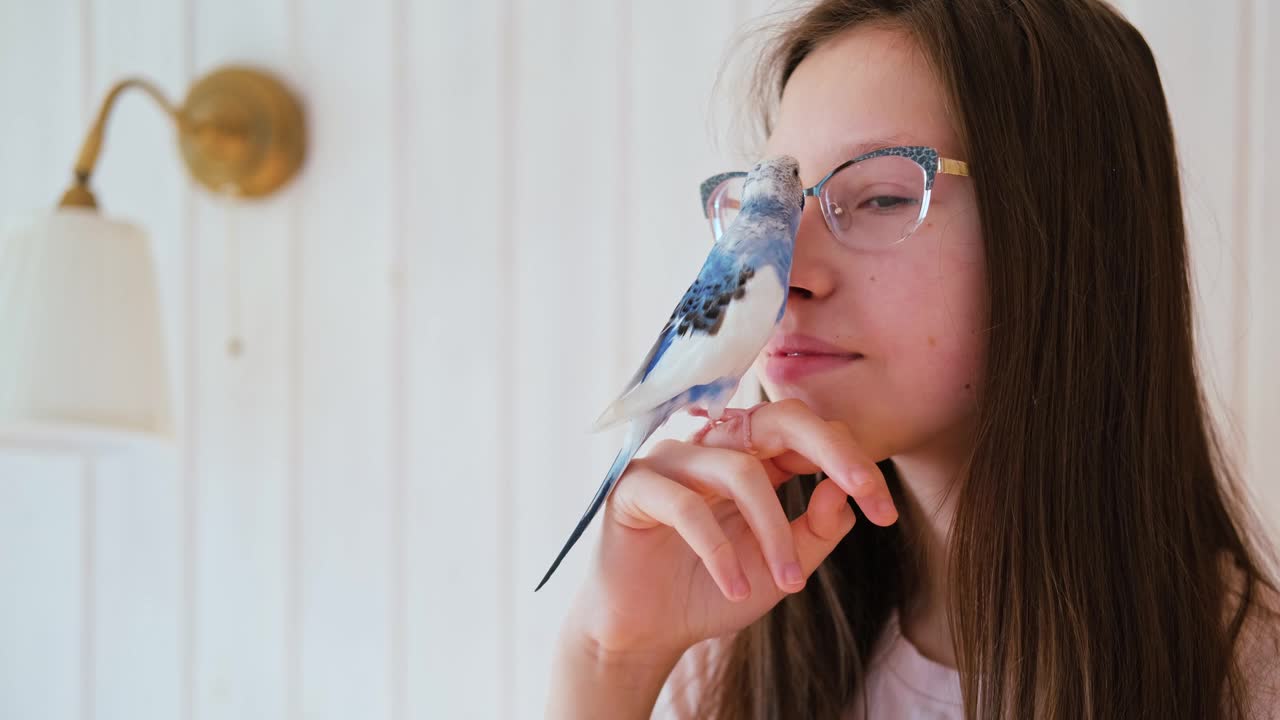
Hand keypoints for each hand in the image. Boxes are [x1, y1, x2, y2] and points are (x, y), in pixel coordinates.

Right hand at [562, 398, 898, 660]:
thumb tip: (845, 492)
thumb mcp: (781, 567)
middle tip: (867, 496)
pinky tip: (736, 590)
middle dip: (832, 453)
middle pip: (780, 419)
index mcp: (753, 456)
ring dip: (773, 532)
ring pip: (739, 470)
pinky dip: (719, 552)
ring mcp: (671, 460)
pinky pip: (685, 506)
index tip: (885, 513)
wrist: (648, 633)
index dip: (854, 463)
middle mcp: (714, 446)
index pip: (810, 434)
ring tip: (788, 584)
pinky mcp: (634, 487)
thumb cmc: (713, 591)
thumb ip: (816, 529)